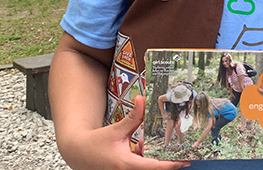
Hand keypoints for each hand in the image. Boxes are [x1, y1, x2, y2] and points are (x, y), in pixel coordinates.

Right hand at [57, 95, 189, 169]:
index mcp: (125, 164)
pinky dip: (142, 160)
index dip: (171, 164)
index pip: (154, 167)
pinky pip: (139, 169)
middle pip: (152, 168)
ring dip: (149, 158)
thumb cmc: (94, 143)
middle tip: (164, 147)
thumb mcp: (116, 130)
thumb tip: (142, 100)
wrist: (77, 153)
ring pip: (146, 168)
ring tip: (139, 144)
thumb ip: (133, 117)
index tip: (185, 161)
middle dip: (160, 157)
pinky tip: (136, 148)